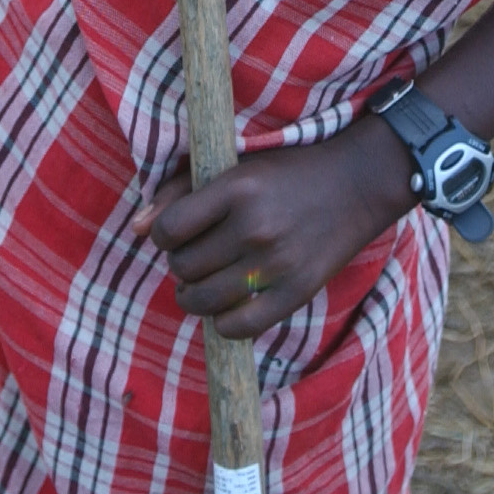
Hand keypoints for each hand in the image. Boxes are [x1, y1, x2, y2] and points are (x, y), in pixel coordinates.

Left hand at [141, 117, 416, 338]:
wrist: (358, 184)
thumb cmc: (288, 171)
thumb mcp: (235, 166)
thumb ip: (180, 191)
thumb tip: (135, 229)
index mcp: (237, 188)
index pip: (168, 230)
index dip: (163, 235)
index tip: (177, 233)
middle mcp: (254, 226)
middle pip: (183, 266)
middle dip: (180, 264)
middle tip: (196, 256)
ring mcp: (276, 263)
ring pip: (204, 299)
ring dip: (193, 295)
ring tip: (203, 283)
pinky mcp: (297, 291)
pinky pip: (240, 326)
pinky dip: (224, 322)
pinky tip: (227, 306)